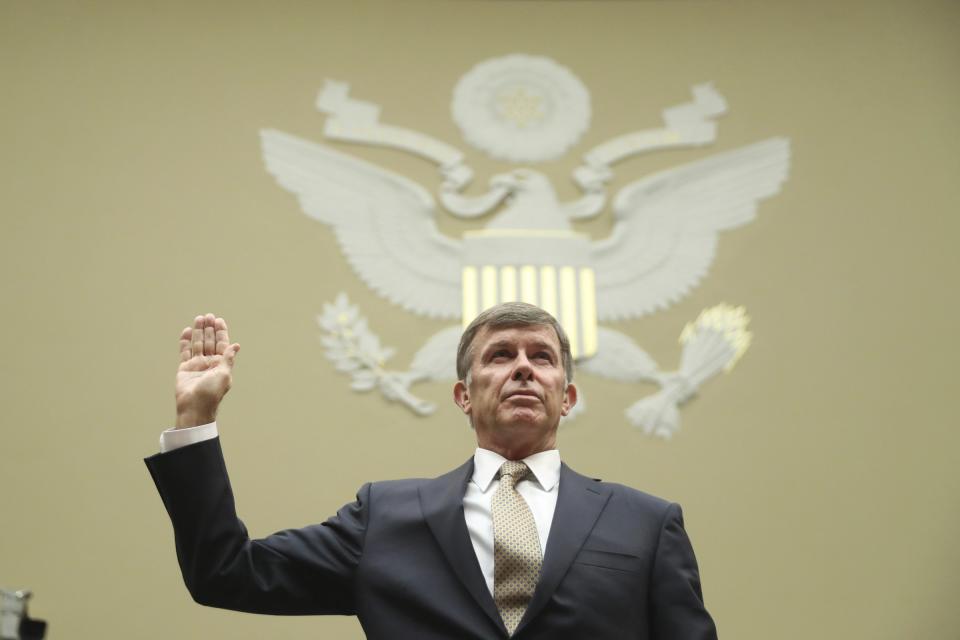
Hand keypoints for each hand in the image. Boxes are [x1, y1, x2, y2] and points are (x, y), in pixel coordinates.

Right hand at [175, 313, 239, 427]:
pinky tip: (187, 330)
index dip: (221, 332)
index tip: (219, 320)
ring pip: (198, 344)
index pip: (222, 344)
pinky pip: (185, 351)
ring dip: (199, 331)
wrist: (194, 407)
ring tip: (199, 318)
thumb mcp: (224, 374)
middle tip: (208, 316)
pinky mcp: (185, 368)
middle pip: (209, 341)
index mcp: (221, 364)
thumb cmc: (211, 393)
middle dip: (209, 329)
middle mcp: (209, 363)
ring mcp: (197, 364)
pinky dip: (186, 341)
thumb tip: (236, 345)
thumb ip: (228, 358)